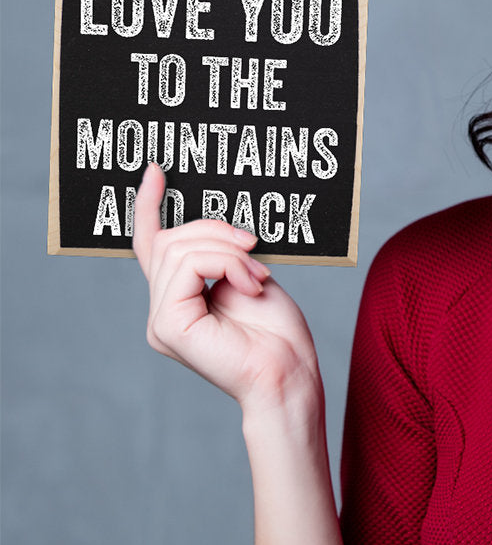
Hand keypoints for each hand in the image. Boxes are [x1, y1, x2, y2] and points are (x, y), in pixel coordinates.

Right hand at [133, 164, 321, 415]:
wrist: (289, 373)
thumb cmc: (277, 334)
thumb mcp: (248, 277)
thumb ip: (219, 257)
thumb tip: (210, 230)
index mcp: (181, 298)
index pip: (152, 245)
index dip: (150, 206)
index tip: (157, 171)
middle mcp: (164, 309)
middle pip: (171, 239)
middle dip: (218, 231)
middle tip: (255, 249)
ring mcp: (161, 320)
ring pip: (181, 249)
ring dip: (230, 252)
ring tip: (258, 276)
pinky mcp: (167, 326)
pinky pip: (190, 266)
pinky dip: (227, 265)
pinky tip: (250, 286)